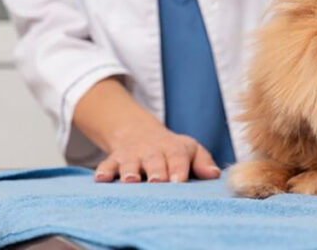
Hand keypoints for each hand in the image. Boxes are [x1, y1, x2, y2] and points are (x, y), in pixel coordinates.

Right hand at [93, 121, 220, 182]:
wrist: (139, 133)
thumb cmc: (171, 149)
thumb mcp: (190, 149)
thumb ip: (203, 162)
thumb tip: (215, 174)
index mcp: (173, 149)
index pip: (177, 157)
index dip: (178, 168)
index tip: (179, 181)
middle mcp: (151, 151)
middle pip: (154, 160)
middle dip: (156, 171)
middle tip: (158, 182)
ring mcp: (131, 156)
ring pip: (129, 164)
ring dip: (130, 172)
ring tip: (130, 181)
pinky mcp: (114, 160)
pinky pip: (107, 165)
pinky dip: (103, 171)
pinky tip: (100, 180)